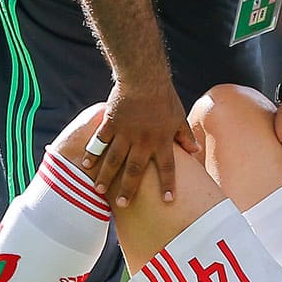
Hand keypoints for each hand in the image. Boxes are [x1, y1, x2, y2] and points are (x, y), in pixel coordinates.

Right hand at [81, 82, 198, 205]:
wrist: (144, 78)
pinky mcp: (111, 123)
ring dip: (107, 176)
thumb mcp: (179, 117)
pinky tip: (86, 165)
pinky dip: (92, 153)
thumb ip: (185, 136)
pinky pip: (99, 141)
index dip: (169, 184)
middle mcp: (143, 140)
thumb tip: (196, 151)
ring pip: (114, 160)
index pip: (167, 167)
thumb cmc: (164, 97)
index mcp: (161, 140)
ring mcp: (125, 133)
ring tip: (99, 190)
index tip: (169, 200)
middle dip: (129, 189)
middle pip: (135, 170)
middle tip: (123, 204)